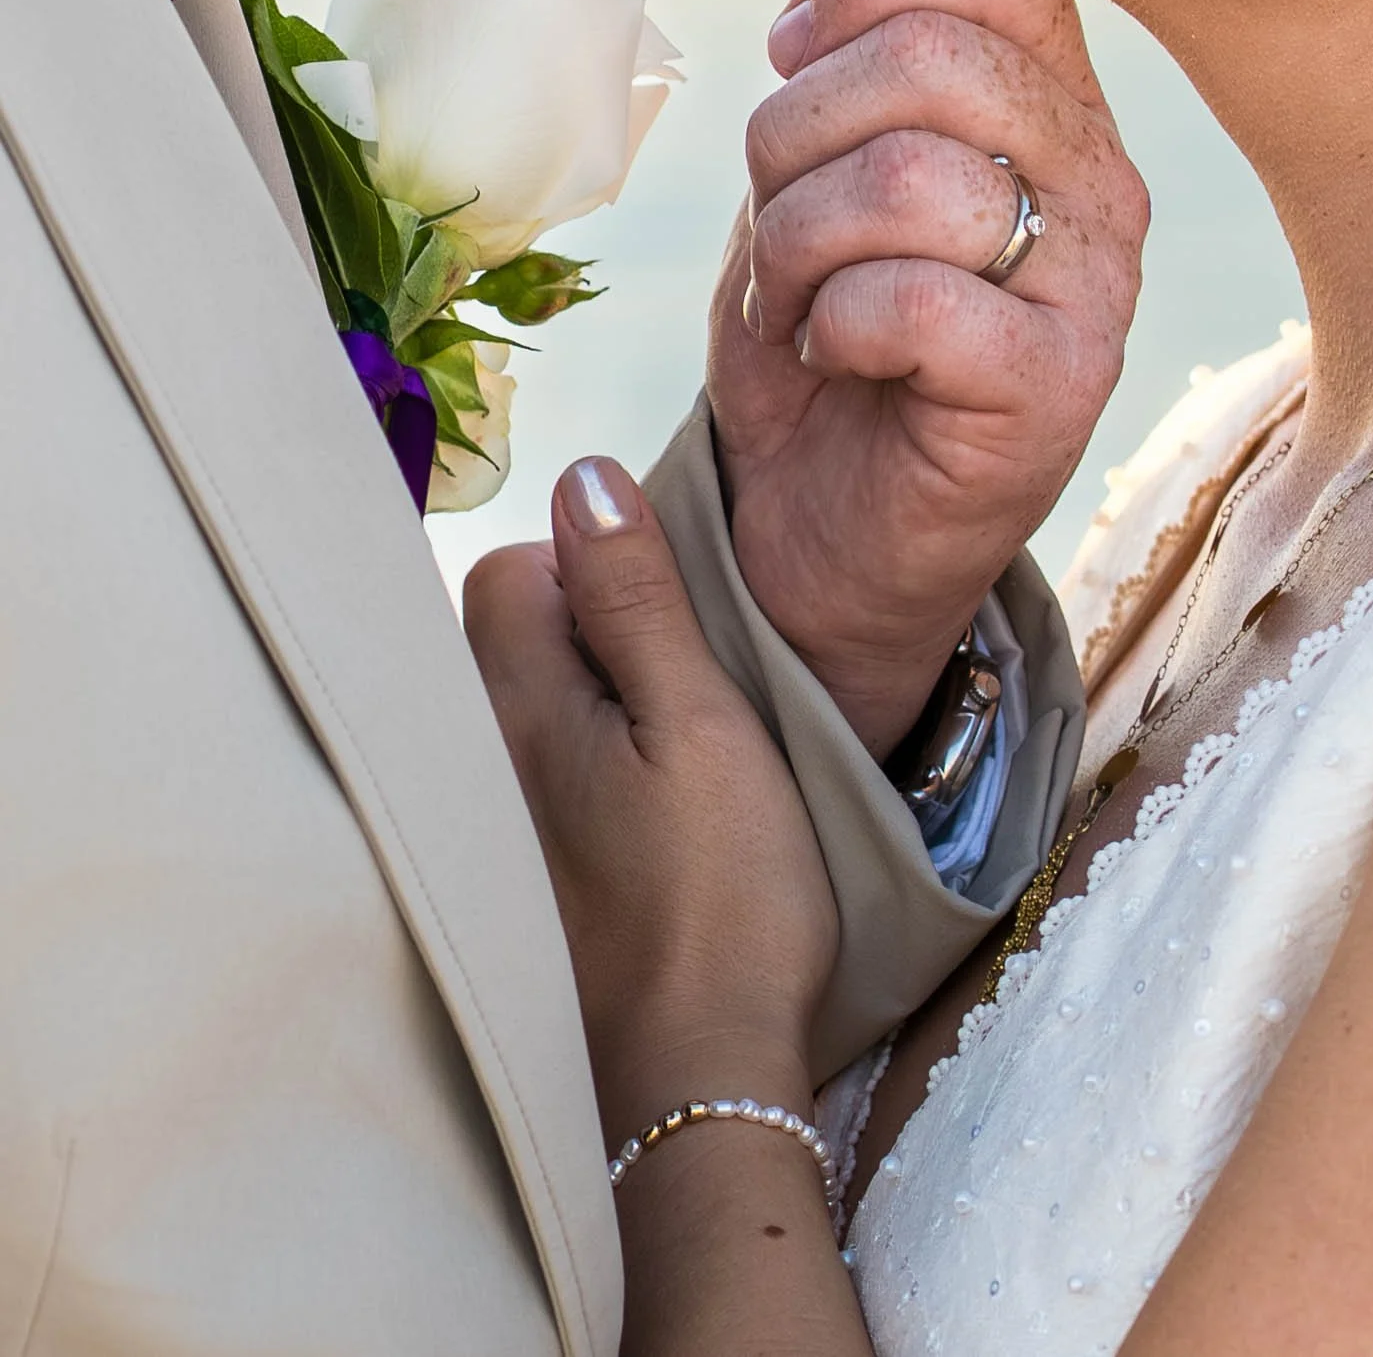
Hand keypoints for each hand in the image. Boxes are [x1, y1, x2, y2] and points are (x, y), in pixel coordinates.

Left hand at [464, 456, 839, 1141]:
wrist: (697, 1079)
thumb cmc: (717, 894)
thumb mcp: (702, 720)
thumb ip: (637, 597)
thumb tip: (584, 477)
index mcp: (511, 706)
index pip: (509, 569)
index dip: (595, 573)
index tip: (666, 628)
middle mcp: (470, 761)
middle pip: (503, 638)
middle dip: (583, 640)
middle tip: (675, 701)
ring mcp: (481, 835)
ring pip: (515, 713)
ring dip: (580, 711)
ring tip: (664, 767)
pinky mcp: (510, 891)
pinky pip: (526, 786)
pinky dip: (575, 781)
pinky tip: (638, 830)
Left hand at [707, 0, 1149, 756]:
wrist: (819, 533)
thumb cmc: (823, 332)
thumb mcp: (822, 162)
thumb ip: (872, 34)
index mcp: (1054, 98)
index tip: (793, 57)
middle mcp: (1099, 177)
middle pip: (931, 58)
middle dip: (795, 129)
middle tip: (774, 214)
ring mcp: (1093, 286)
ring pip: (906, 177)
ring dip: (795, 241)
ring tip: (792, 298)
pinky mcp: (1058, 390)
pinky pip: (909, 298)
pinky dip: (829, 323)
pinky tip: (836, 355)